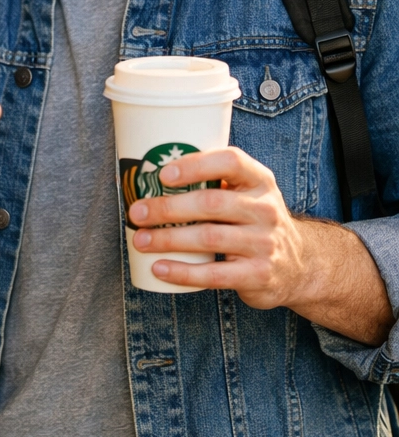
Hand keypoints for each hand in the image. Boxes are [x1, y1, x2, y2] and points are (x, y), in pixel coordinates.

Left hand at [128, 146, 306, 308]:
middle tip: (137, 212)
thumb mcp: (246, 191)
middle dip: (168, 208)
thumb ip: (212, 179)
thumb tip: (147, 174)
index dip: (195, 165)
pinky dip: (183, 272)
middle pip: (211, 203)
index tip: (163, 174)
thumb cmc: (253, 219)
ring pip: (209, 238)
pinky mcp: (259, 275)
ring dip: (168, 239)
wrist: (300, 264)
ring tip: (140, 240)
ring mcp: (265, 243)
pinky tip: (159, 268)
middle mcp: (265, 209)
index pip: (231, 161)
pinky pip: (215, 274)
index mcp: (259, 180)